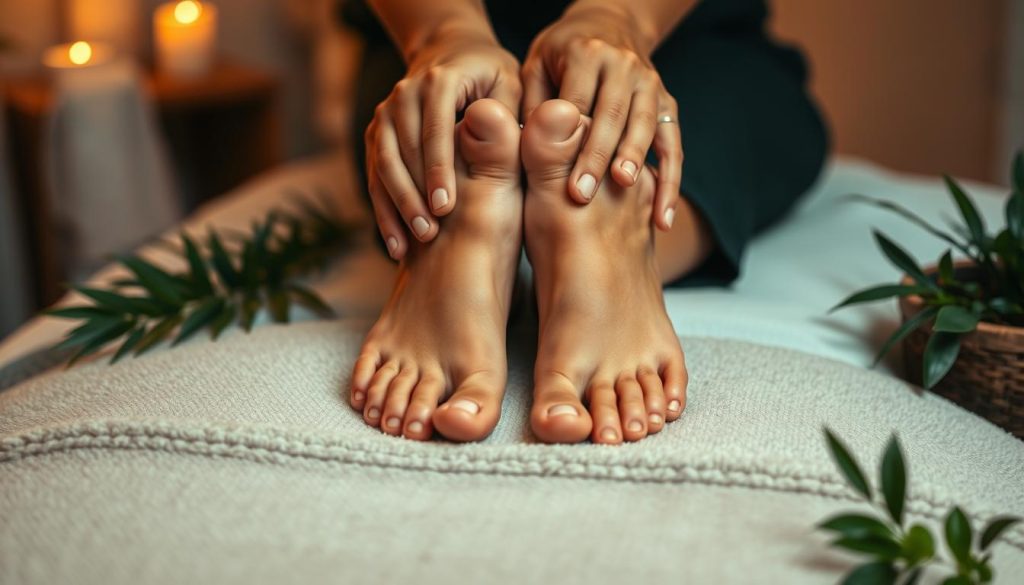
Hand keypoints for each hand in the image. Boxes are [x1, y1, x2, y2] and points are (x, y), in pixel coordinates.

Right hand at [366, 30, 520, 258]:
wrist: (452, 52)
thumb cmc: (493, 78)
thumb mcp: (510, 85)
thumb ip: (507, 113)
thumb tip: (496, 134)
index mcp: (439, 81)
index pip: (436, 130)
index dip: (438, 170)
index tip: (445, 208)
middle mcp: (405, 94)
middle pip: (404, 151)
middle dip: (414, 196)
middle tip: (429, 235)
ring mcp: (386, 114)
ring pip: (383, 165)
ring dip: (395, 207)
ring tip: (409, 246)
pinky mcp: (377, 133)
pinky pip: (375, 175)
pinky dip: (383, 210)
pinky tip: (396, 244)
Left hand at [521, 4, 681, 229]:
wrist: (608, 22)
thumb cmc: (559, 56)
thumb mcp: (535, 67)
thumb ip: (532, 105)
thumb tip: (522, 146)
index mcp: (586, 54)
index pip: (577, 102)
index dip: (566, 141)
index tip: (553, 176)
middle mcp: (623, 64)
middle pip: (613, 115)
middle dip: (598, 157)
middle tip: (581, 196)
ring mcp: (650, 82)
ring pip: (646, 126)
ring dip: (636, 161)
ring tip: (625, 191)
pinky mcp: (667, 102)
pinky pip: (672, 143)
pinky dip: (670, 181)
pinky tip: (662, 218)